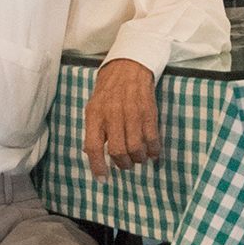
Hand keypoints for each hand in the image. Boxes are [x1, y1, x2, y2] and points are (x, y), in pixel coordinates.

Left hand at [84, 58, 160, 178]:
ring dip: (138, 158)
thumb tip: (89, 153)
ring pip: (136, 146)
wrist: (129, 65)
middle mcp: (112, 114)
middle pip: (118, 150)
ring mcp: (132, 112)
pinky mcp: (148, 110)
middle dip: (123, 164)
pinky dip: (153, 149)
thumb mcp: (94, 106)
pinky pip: (152, 137)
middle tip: (125, 165)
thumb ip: (93, 129)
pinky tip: (153, 152)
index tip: (103, 179)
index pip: (94, 147)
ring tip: (138, 158)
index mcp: (95, 114)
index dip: (98, 167)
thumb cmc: (109, 89)